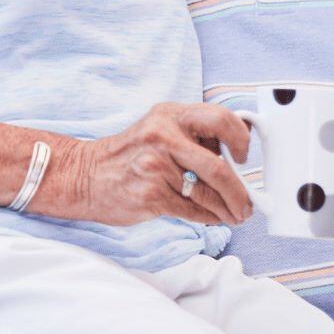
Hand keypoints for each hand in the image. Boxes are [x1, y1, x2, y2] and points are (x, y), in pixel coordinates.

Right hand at [45, 103, 254, 225]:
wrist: (85, 176)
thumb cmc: (129, 156)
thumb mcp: (158, 129)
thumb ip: (193, 137)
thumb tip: (236, 159)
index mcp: (170, 115)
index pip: (221, 119)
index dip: (240, 139)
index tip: (244, 156)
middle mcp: (163, 136)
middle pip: (219, 167)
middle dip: (240, 192)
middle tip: (248, 203)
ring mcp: (156, 167)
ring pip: (207, 194)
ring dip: (228, 210)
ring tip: (235, 214)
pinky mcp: (151, 195)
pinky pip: (192, 210)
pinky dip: (208, 217)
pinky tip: (213, 218)